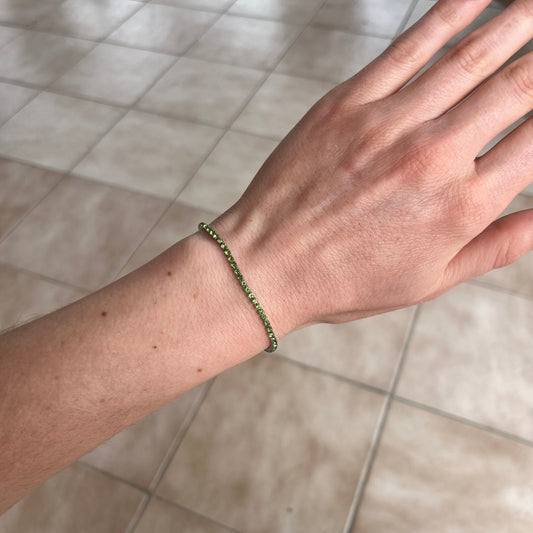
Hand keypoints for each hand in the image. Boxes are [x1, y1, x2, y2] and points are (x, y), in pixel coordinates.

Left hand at [212, 0, 532, 336]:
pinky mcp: (347, 105)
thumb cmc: (345, 280)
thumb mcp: (429, 281)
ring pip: (469, 58)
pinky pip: (407, 47)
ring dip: (513, 22)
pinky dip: (447, 14)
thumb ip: (496, 247)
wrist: (267, 266)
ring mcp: (388, 124)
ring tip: (531, 7)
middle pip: (515, 86)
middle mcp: (433, 157)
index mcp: (460, 206)